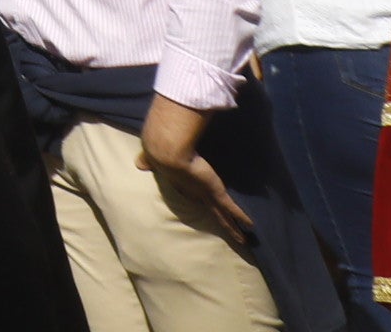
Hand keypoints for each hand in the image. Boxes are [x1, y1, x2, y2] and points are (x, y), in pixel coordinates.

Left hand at [140, 98, 253, 244]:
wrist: (166, 151)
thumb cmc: (159, 149)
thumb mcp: (153, 156)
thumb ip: (148, 160)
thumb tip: (140, 163)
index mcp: (181, 183)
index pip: (192, 195)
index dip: (198, 200)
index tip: (203, 204)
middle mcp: (194, 193)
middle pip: (210, 211)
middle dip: (219, 220)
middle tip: (228, 232)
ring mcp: (205, 195)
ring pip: (222, 215)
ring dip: (233, 227)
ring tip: (242, 239)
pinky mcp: (215, 191)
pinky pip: (231, 208)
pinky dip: (241, 216)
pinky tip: (250, 225)